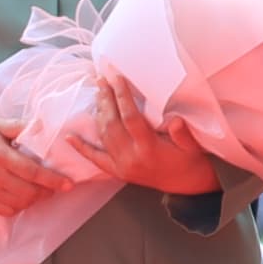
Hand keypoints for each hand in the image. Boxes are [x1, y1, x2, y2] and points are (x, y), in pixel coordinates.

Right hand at [0, 118, 72, 216]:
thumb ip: (20, 126)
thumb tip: (42, 127)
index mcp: (0, 156)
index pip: (34, 173)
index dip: (54, 180)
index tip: (68, 183)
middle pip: (30, 192)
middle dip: (48, 191)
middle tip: (55, 186)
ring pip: (20, 203)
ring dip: (35, 199)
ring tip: (41, 191)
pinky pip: (7, 211)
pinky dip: (20, 207)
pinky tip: (23, 197)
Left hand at [90, 82, 218, 197]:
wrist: (186, 185)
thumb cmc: (189, 161)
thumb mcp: (192, 147)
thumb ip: (182, 135)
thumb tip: (176, 120)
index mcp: (149, 149)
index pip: (131, 118)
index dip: (122, 97)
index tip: (116, 78)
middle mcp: (131, 158)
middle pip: (112, 124)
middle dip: (106, 100)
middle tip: (102, 81)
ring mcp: (122, 166)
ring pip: (104, 136)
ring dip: (98, 114)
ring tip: (98, 94)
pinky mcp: (117, 172)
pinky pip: (96, 159)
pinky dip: (82, 148)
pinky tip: (70, 137)